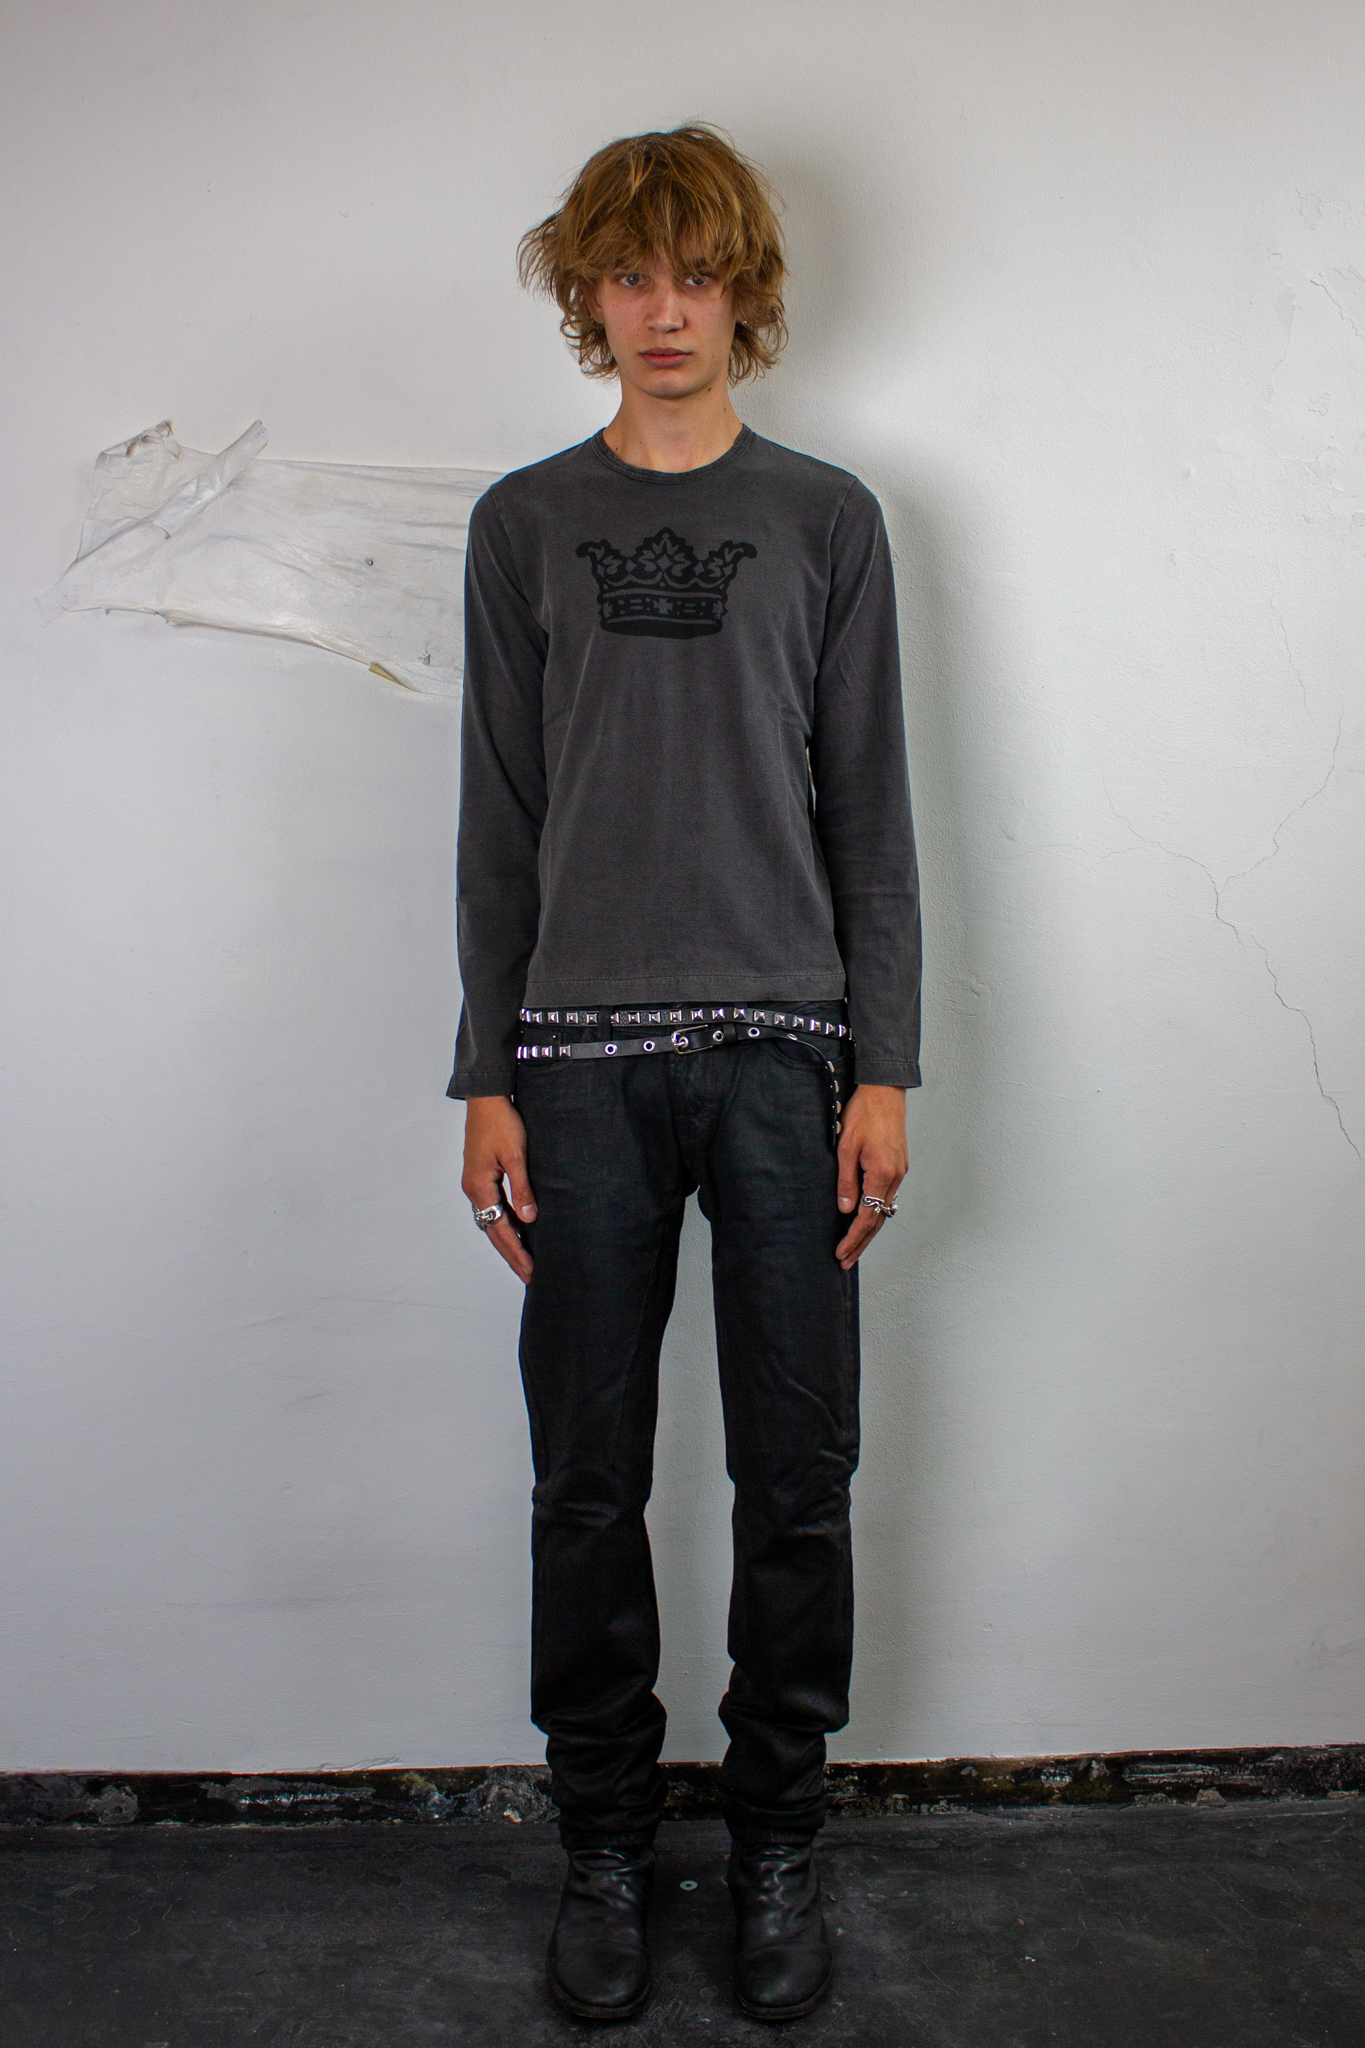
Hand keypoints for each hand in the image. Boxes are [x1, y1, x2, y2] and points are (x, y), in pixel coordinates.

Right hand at [461, 1095, 535, 1282]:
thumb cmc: (502, 1122)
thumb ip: (521, 1188)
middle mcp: (473, 1189)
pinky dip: (505, 1223)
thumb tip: (529, 1220)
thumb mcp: (515, 1155)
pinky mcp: (481, 1176)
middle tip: (529, 1275)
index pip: (499, 1228)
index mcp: (479, 1187)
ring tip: (524, 1259)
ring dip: (507, 1240)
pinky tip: (517, 1229)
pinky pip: (493, 1207)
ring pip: (492, 1220)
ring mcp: (476, 1183)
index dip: (515, 1251)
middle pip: (492, 1230)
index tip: (530, 1270)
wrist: (486, 1098)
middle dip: (511, 1254)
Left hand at [834, 1084, 907, 1269]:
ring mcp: (900, 1172)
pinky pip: (887, 1196)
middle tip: (846, 1261)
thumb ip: (846, 1181)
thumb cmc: (863, 1114)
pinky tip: (866, 1219)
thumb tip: (845, 1210)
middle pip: (878, 1220)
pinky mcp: (899, 1165)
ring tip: (854, 1247)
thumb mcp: (846, 1147)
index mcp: (882, 1173)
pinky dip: (876, 1213)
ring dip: (869, 1230)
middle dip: (861, 1243)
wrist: (885, 1091)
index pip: (867, 1217)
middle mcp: (895, 1177)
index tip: (841, 1253)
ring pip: (884, 1210)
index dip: (853, 1238)